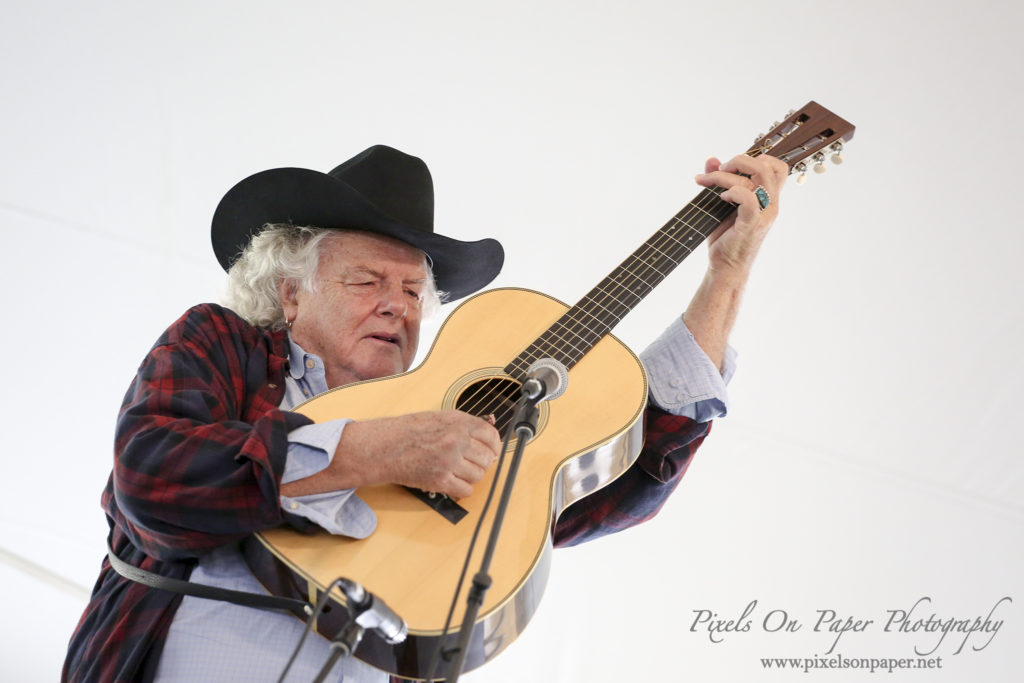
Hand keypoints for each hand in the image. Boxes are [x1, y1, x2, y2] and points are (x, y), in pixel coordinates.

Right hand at [325, 410, 500, 497]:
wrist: (384, 446)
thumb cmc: (408, 431)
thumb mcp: (439, 417)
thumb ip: (463, 425)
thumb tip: (487, 434)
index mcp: (458, 422)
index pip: (491, 435)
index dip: (494, 446)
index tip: (491, 451)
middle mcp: (456, 440)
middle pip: (487, 458)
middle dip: (482, 463)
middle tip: (472, 464)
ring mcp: (449, 461)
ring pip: (478, 475)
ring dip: (471, 476)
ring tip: (458, 472)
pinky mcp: (440, 480)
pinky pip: (466, 490)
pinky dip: (462, 490)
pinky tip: (453, 483)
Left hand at [694, 154, 787, 280]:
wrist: (725, 267)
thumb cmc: (725, 237)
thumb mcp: (720, 203)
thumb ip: (719, 180)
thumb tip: (711, 160)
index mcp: (768, 198)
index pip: (778, 167)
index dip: (758, 158)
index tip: (733, 165)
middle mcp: (771, 204)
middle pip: (768, 167)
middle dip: (740, 160)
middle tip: (721, 169)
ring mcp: (764, 214)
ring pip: (756, 179)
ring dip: (727, 175)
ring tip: (709, 182)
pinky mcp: (752, 224)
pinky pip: (748, 199)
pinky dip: (733, 192)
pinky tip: (721, 198)